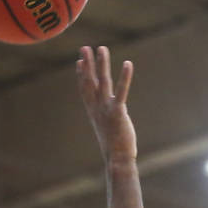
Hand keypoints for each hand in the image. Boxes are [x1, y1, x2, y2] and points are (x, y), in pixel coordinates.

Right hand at [76, 45, 136, 164]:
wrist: (117, 159)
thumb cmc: (114, 148)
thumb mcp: (107, 130)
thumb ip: (106, 120)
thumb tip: (109, 119)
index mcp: (94, 112)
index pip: (85, 90)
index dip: (81, 75)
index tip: (79, 61)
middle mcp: (98, 108)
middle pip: (90, 82)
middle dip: (87, 64)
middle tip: (84, 47)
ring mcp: (106, 109)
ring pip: (103, 82)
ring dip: (101, 64)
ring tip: (101, 48)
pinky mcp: (118, 112)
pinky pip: (121, 91)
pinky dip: (125, 77)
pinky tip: (127, 64)